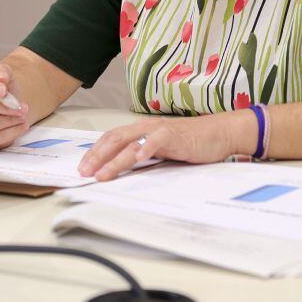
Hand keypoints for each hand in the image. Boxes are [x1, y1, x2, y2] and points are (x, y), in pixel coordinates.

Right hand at [0, 63, 30, 150]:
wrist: (10, 105)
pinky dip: (10, 133)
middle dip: (4, 107)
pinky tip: (21, 126)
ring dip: (9, 120)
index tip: (4, 90)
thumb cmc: (2, 90)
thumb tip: (0, 78)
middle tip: (22, 106)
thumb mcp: (3, 74)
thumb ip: (0, 72)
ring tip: (23, 115)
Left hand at [77, 111, 251, 181]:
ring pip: (131, 143)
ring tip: (102, 174)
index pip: (111, 138)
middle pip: (114, 139)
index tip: (82, 167)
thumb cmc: (190, 142)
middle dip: (96, 156)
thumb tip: (123, 169)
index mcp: (141, 130)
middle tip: (83, 172)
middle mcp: (146, 127)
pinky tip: (138, 158)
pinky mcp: (175, 135)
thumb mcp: (161, 150)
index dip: (95, 152)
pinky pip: (157, 140)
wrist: (218, 133)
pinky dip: (146, 148)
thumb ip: (143, 155)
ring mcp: (159, 130)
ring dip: (114, 160)